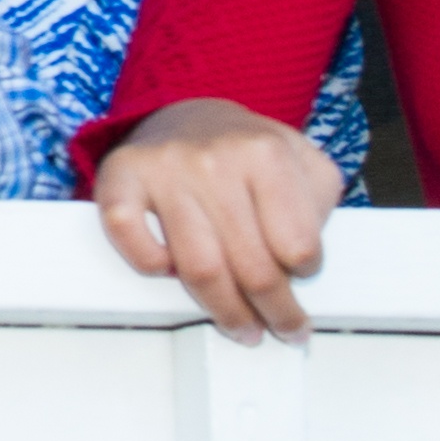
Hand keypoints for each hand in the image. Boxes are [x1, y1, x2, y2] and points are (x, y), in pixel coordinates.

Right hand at [89, 96, 341, 338]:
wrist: (189, 113)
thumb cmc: (246, 150)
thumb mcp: (303, 160)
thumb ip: (319, 204)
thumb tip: (305, 262)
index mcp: (265, 152)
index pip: (297, 243)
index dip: (306, 271)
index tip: (304, 279)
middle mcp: (214, 159)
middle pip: (252, 266)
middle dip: (275, 311)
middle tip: (284, 327)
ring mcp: (164, 169)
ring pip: (199, 269)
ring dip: (225, 311)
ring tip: (242, 326)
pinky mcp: (120, 179)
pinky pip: (130, 238)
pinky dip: (150, 265)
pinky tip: (170, 272)